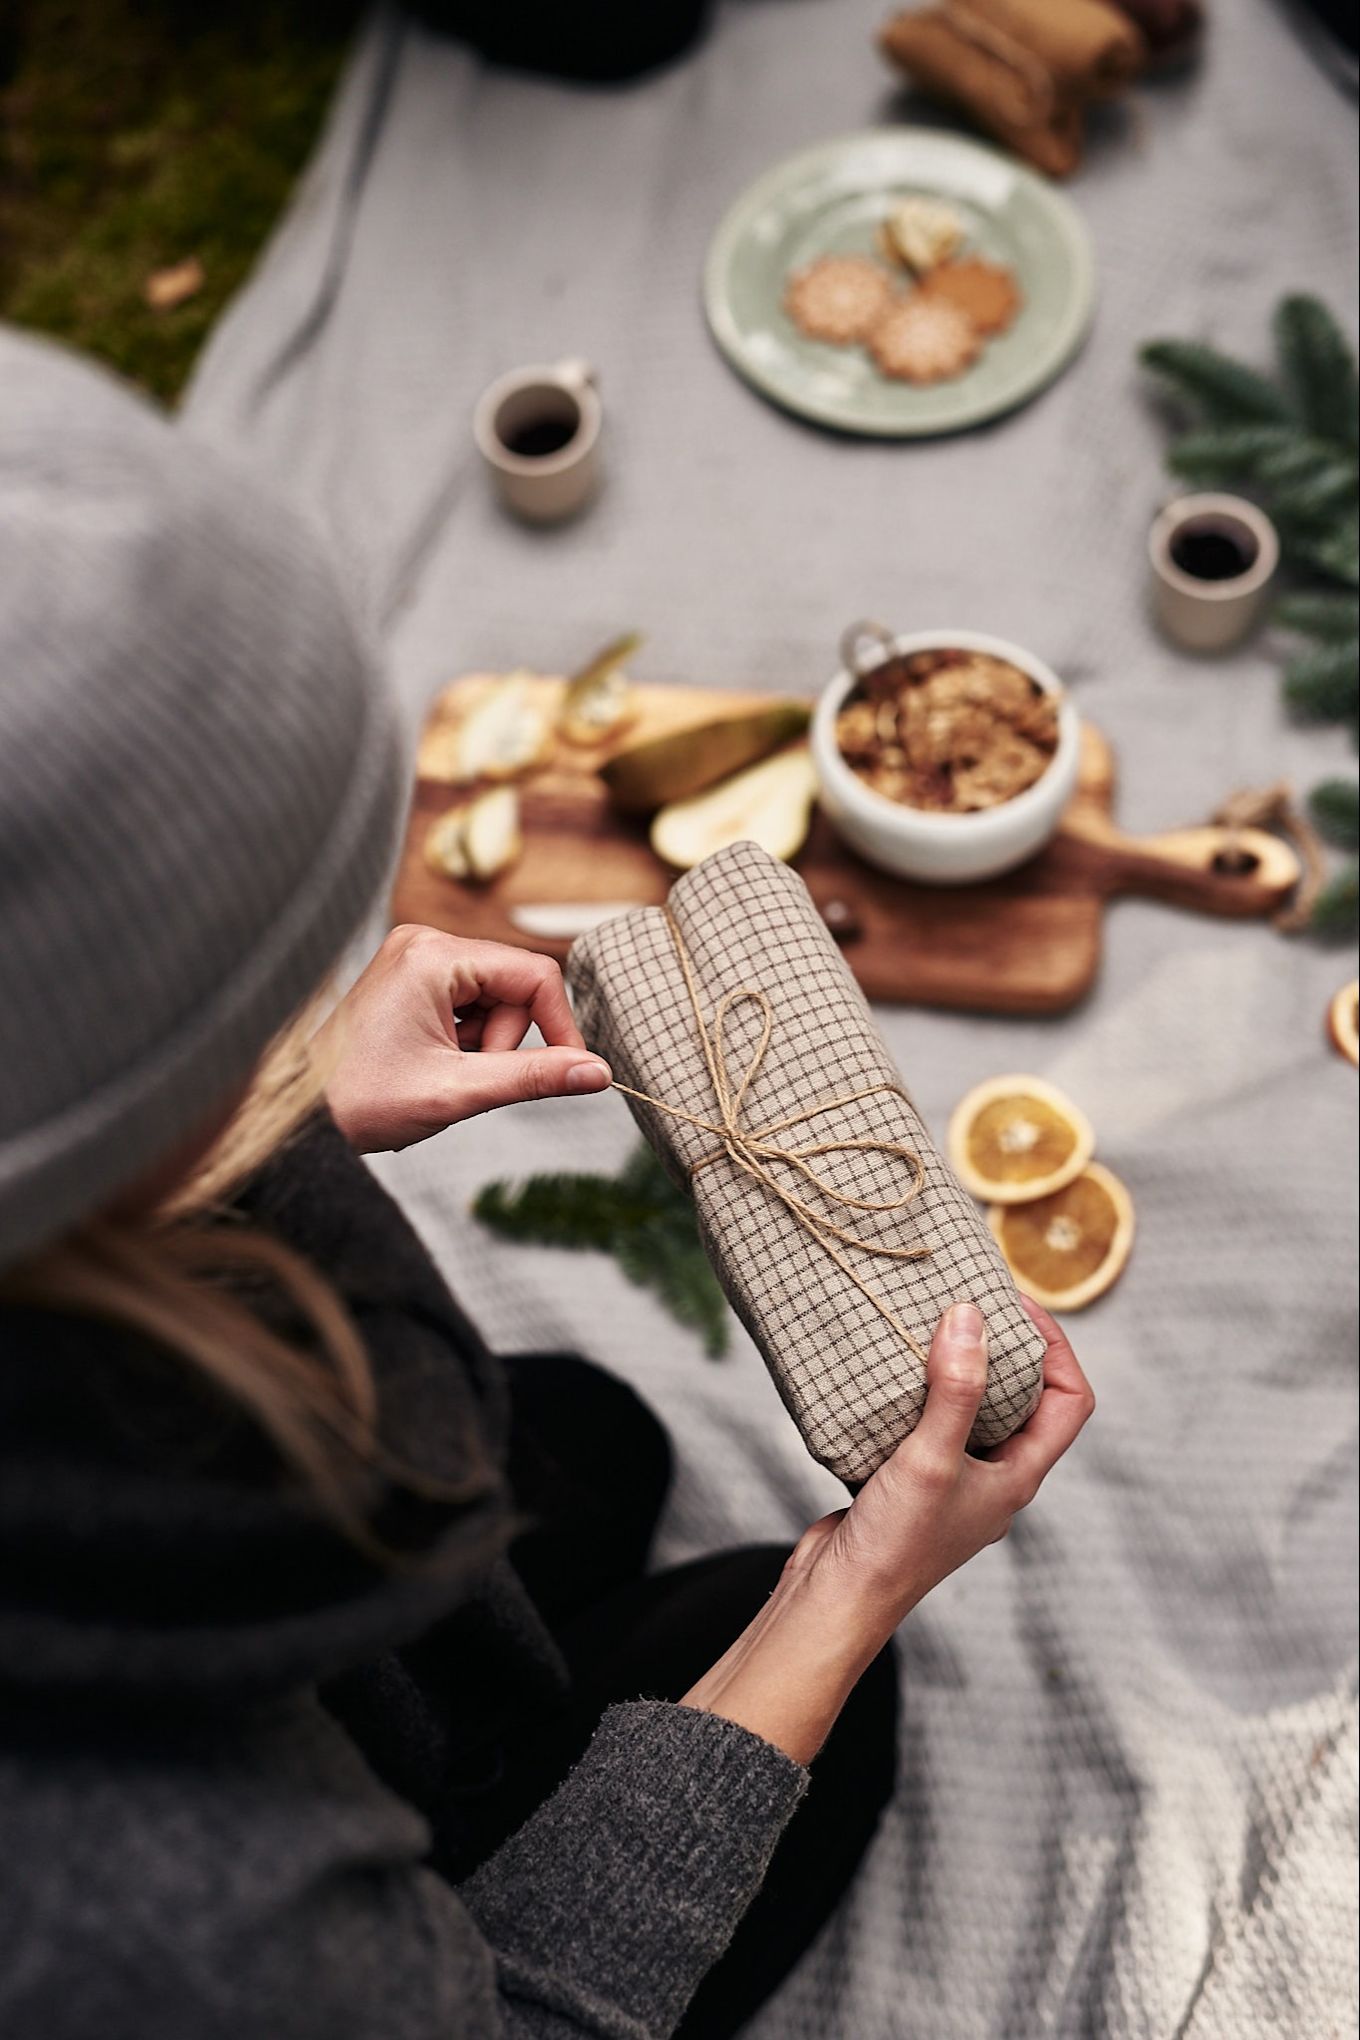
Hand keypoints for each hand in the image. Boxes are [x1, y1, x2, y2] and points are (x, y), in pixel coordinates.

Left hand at [317, 925, 611, 1152]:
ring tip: (441, 1071)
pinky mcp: (410, 977)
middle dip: (505, 1039)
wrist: (302, 1115)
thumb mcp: (458, 1091)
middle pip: (514, 986)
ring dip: (484, 1042)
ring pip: (494, 998)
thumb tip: (597, 1073)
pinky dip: (465, 1038)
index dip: (560, 1025)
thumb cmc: (363, 1100)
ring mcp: (415, 958)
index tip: (567, 1071)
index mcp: (433, 957)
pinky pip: (467, 1002)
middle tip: (465, 1076)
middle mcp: (424, 943)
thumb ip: (534, 1077)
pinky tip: (432, 1060)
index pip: (534, 975)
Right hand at [681, 1297, 1093, 1763]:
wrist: (838, 1598)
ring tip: (928, 1325)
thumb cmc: (896, 1544)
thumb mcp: (931, 1458)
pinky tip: (887, 1372)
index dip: (1056, 1348)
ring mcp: (953, 1481)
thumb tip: (971, 1317)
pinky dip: (918, 1391)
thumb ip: (956, 1390)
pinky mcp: (911, 1481)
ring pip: (972, 1410)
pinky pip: (928, 1423)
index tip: (1015, 1306)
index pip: (1069, 1400)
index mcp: (1019, 1477)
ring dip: (958, 1368)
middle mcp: (994, 1478)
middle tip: (970, 1303)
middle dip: (1004, 1348)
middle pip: (1024, 1399)